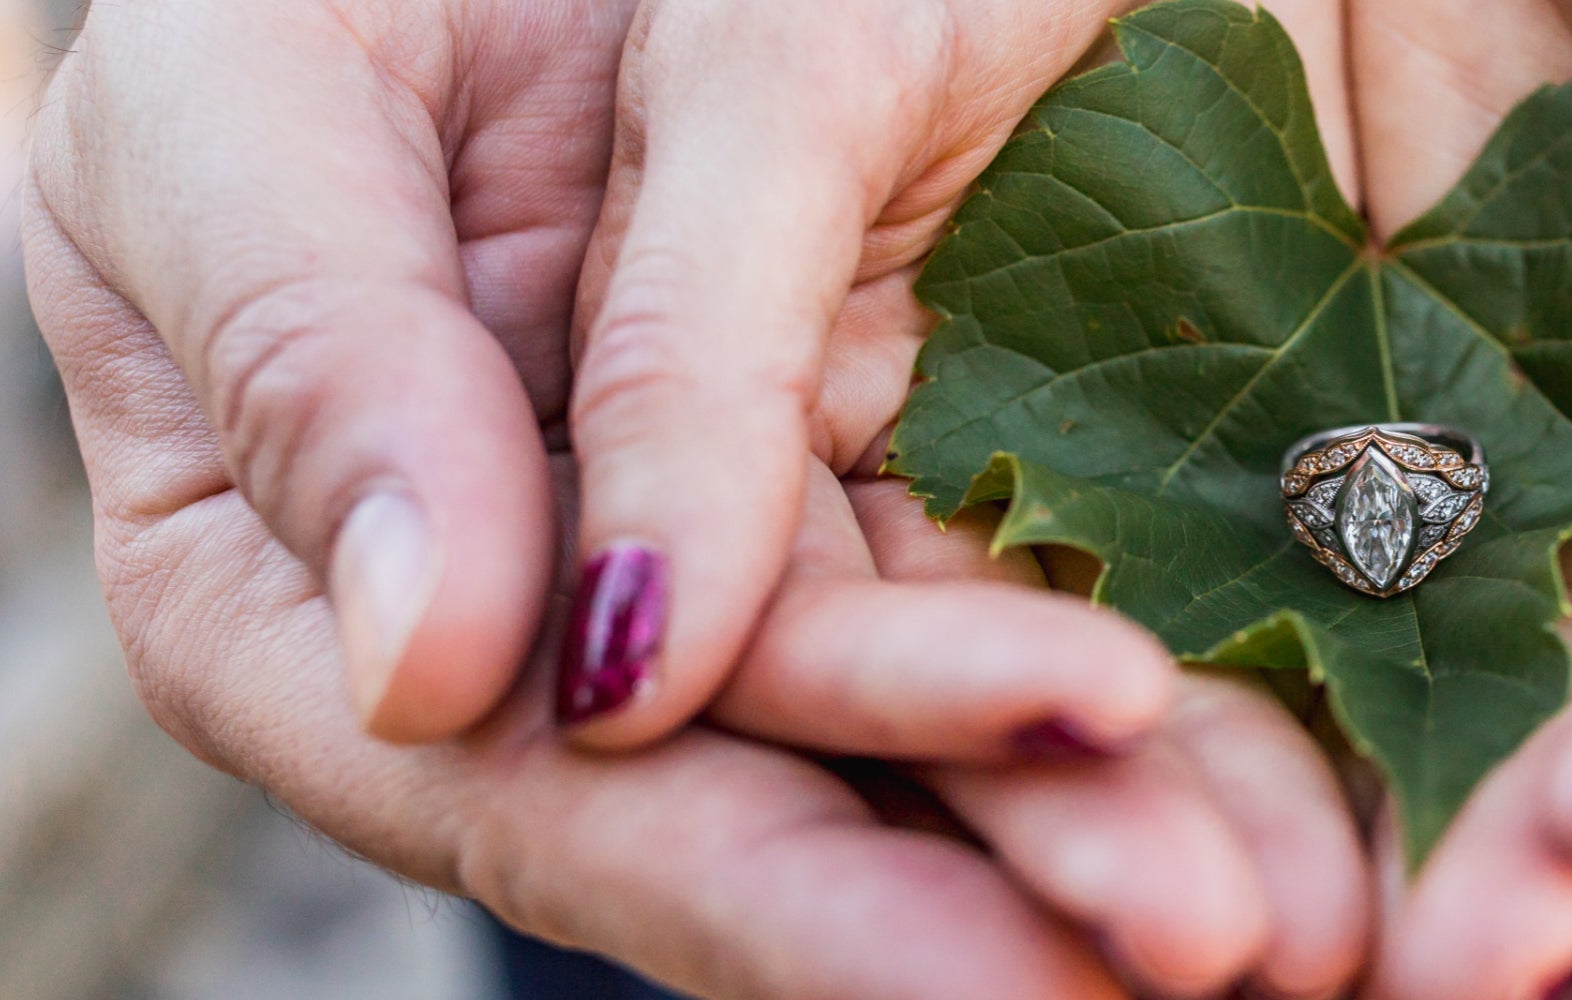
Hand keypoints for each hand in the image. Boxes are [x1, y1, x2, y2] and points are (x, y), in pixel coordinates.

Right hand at [28, 1, 1368, 994]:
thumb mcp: (263, 106)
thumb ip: (326, 354)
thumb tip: (433, 670)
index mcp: (300, 587)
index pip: (530, 785)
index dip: (749, 886)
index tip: (970, 958)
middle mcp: (540, 618)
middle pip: (765, 800)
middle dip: (987, 895)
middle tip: (1203, 946)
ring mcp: (737, 549)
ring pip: (921, 728)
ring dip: (1110, 824)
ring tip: (1308, 912)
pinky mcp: (899, 456)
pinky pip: (1024, 580)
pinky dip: (1164, 683)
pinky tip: (1304, 778)